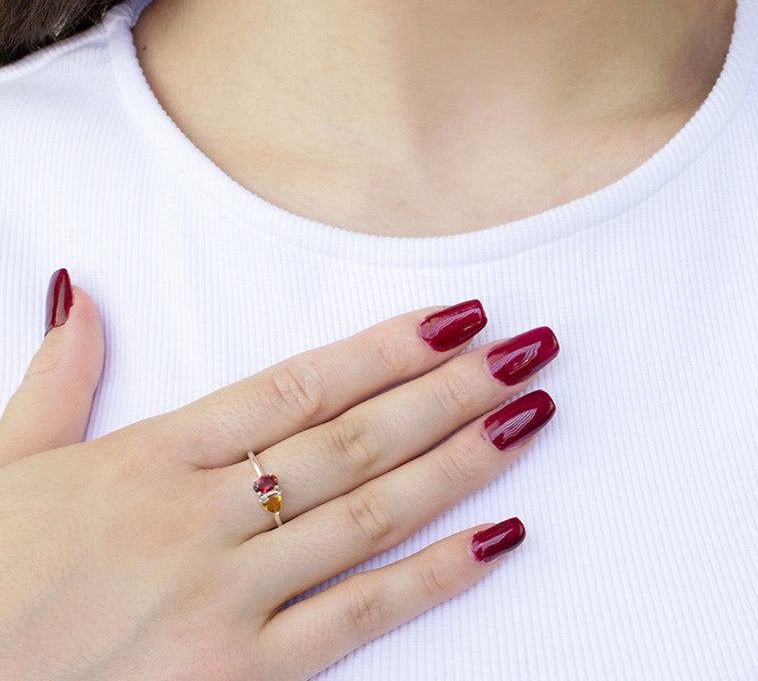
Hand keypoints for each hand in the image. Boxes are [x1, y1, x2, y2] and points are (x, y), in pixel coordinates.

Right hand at [0, 270, 557, 680]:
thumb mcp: (7, 462)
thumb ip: (58, 376)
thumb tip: (76, 290)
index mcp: (153, 455)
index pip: (301, 383)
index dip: (388, 347)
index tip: (459, 317)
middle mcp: (203, 517)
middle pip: (357, 438)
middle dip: (452, 390)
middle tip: (528, 349)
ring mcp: (228, 599)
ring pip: (372, 513)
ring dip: (462, 461)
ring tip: (530, 414)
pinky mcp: (240, 676)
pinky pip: (358, 617)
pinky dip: (436, 576)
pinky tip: (500, 536)